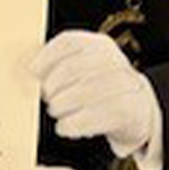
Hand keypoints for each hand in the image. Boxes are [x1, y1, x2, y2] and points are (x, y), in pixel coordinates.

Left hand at [32, 30, 159, 159]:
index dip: (45, 58)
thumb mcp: (85, 70)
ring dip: (61, 106)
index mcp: (99, 45)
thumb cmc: (101, 89)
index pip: (68, 42)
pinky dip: (73, 124)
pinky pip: (95, 116)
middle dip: (52, 87)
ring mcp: (124, 84)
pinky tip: (65, 127)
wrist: (139, 109)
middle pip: (72, 69)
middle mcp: (114, 60)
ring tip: (56, 112)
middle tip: (47, 98)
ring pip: (83, 93)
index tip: (32, 73)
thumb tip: (28, 73)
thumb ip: (59, 67)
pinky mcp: (129, 110)